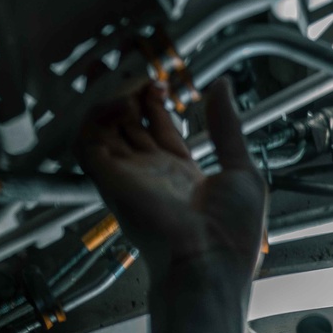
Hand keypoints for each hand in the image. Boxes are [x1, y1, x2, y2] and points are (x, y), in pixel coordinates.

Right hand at [78, 78, 265, 295]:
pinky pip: (89, 140)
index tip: (162, 81)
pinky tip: (121, 100)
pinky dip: (98, 115)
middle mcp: (152, 176)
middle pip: (128, 126)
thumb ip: (227, 128)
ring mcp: (129, 178)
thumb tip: (224, 89)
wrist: (209, 265)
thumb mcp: (242, 171)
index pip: (159, 130)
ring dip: (111, 100)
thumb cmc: (231, 236)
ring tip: (129, 80)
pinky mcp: (111, 181)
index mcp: (182, 176)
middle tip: (133, 67)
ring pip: (105, 129)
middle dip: (127, 95)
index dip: (157, 103)